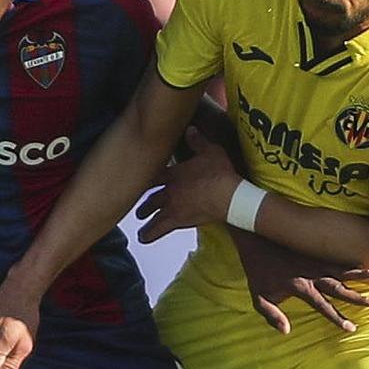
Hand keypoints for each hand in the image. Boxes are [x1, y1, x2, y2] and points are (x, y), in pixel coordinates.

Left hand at [134, 126, 238, 243]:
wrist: (228, 195)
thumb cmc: (221, 173)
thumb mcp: (211, 151)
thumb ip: (198, 141)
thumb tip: (191, 129)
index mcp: (174, 172)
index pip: (154, 174)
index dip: (148, 177)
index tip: (143, 179)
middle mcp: (169, 189)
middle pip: (151, 196)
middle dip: (145, 203)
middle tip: (141, 209)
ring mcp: (172, 206)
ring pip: (152, 213)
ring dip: (145, 217)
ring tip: (140, 225)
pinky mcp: (178, 220)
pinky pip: (159, 229)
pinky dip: (150, 234)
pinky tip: (143, 239)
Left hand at [231, 231, 368, 334]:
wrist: (255, 237)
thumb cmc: (257, 270)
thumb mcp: (258, 297)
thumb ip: (272, 315)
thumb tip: (286, 331)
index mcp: (300, 286)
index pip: (323, 306)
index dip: (338, 318)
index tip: (352, 328)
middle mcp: (311, 274)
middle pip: (339, 288)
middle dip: (358, 297)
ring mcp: (314, 260)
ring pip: (342, 269)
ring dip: (360, 272)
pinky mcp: (314, 250)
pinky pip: (335, 257)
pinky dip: (349, 260)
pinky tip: (363, 260)